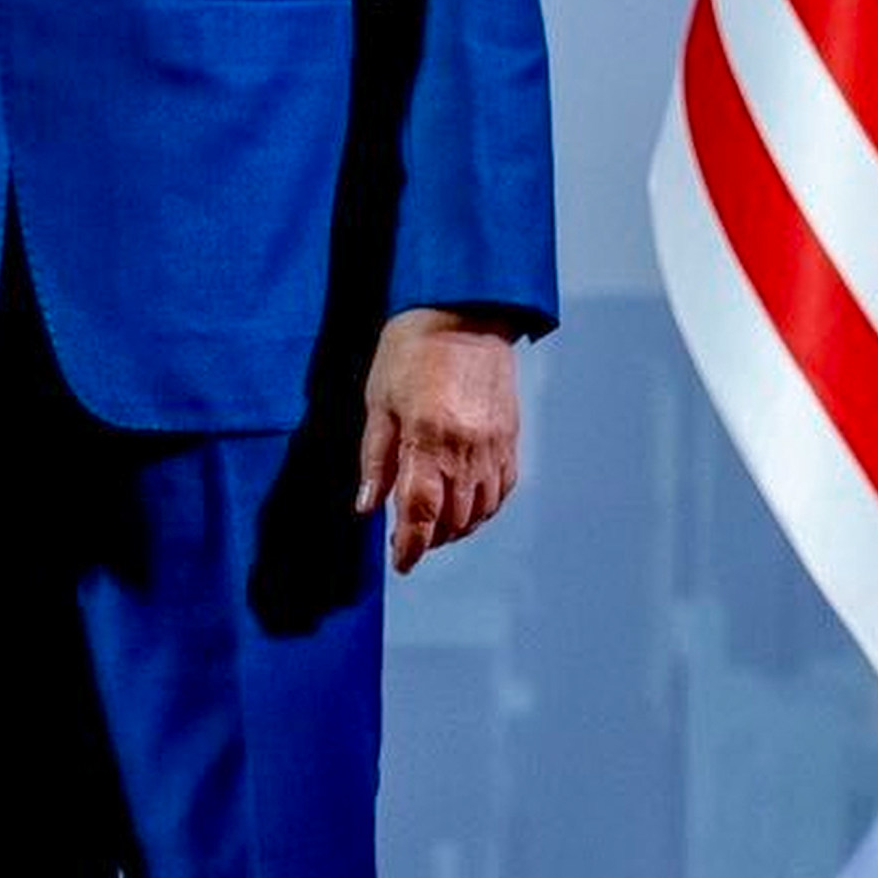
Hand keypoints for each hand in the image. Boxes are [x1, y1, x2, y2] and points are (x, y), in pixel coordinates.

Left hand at [357, 306, 522, 573]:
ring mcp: (494, 446)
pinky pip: (501, 490)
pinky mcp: (510, 439)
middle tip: (408, 539)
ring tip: (434, 526)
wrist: (463, 314)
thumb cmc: (412, 350)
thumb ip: (375, 459)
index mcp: (428, 437)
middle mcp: (467, 448)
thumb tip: (367, 506)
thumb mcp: (378, 401)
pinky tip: (465, 506)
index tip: (401, 563)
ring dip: (456, 528)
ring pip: (481, 510)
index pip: (421, 510)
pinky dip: (483, 508)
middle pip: (453, 518)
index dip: (411, 545)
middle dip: (430, 538)